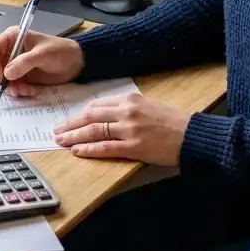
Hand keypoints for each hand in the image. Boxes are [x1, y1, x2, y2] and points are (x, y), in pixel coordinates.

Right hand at [0, 27, 83, 98]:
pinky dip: (18, 92)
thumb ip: (25, 62)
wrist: (76, 64)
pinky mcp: (21, 78)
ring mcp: (14, 66)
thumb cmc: (61, 52)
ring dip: (11, 88)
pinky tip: (30, 91)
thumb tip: (6, 74)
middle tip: (12, 89)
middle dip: (0, 80)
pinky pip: (11, 87)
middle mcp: (10, 51)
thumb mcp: (44, 54)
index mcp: (12, 38)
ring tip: (26, 91)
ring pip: (1, 80)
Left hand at [52, 93, 191, 166]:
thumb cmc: (174, 122)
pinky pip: (105, 148)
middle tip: (57, 130)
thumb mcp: (150, 106)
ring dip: (74, 136)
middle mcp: (127, 112)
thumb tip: (107, 116)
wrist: (193, 135)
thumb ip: (128, 109)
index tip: (71, 119)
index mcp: (131, 99)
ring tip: (61, 141)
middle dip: (71, 124)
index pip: (98, 105)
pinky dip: (89, 149)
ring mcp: (129, 130)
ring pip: (94, 131)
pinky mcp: (134, 147)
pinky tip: (77, 151)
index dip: (80, 114)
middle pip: (91, 116)